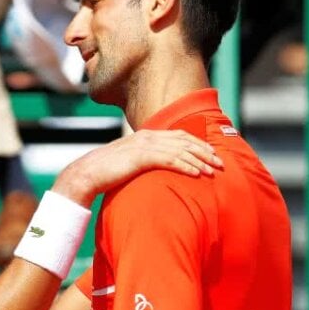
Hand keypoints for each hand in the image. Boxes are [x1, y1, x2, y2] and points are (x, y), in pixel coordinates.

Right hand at [52, 129, 222, 207]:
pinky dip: (185, 166)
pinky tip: (197, 174)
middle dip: (204, 151)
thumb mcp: (129, 162)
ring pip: (180, 150)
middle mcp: (147, 136)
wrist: (87, 173)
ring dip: (199, 160)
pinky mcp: (141, 157)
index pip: (178, 135)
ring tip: (213, 171)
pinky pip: (169, 161)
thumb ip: (144, 160)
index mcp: (145, 135)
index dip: (198, 143)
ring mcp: (144, 145)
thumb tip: (156, 167)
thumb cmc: (106, 172)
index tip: (212, 154)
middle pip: (184, 140)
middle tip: (220, 163)